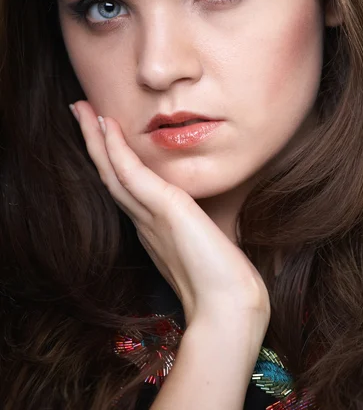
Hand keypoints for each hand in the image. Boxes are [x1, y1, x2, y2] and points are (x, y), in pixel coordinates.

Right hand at [71, 101, 270, 333]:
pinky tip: (107, 127)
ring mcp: (150, 215)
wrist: (229, 308)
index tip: (103, 133)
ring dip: (96, 138)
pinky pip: (131, 174)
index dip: (110, 160)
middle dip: (94, 142)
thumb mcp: (205, 246)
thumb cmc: (223, 282)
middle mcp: (145, 221)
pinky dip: (116, 150)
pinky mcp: (165, 209)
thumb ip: (195, 230)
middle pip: (111, 174)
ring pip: (113, 170)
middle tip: (79, 112)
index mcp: (153, 228)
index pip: (125, 186)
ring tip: (82, 110)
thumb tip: (202, 220)